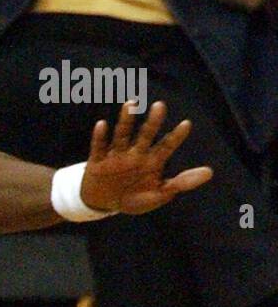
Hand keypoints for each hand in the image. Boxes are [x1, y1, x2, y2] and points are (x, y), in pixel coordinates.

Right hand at [80, 101, 212, 213]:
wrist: (102, 202)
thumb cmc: (132, 197)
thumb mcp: (158, 195)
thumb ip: (182, 183)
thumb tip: (210, 172)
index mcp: (152, 160)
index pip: (167, 146)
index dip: (176, 136)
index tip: (186, 124)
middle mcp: (136, 153)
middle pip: (146, 135)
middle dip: (153, 122)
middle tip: (160, 106)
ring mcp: (116, 155)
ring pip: (122, 135)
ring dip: (126, 120)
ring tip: (131, 104)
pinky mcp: (97, 162)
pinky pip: (98, 148)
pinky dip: (100, 137)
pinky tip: (102, 124)